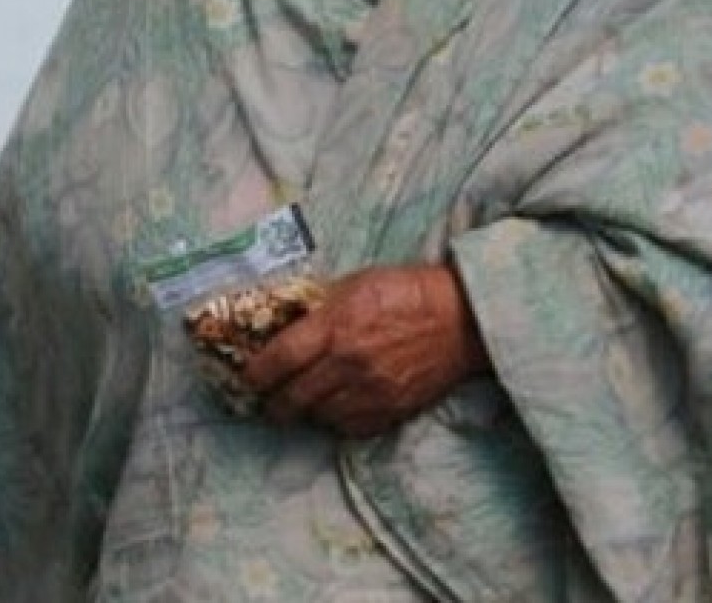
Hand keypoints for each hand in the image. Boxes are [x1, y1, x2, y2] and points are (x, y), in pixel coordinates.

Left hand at [240, 264, 489, 438]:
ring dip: (305, 410)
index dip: (255, 373)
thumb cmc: (408, 292)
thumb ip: (319, 308)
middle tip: (267, 398)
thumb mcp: (356, 283)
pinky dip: (336, 419)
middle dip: (272, 402)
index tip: (249, 376)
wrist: (461, 320)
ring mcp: (369, 392)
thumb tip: (285, 325)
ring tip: (304, 399)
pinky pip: (348, 428)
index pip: (278, 360)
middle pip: (291, 398)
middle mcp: (348, 364)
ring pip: (317, 416)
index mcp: (336, 326)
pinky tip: (337, 405)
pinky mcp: (389, 411)